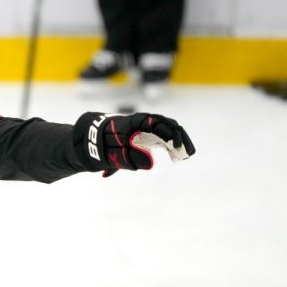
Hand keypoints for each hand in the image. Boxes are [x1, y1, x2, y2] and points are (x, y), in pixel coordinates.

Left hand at [75, 111, 194, 176]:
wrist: (98, 140)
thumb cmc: (106, 146)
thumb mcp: (114, 154)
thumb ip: (130, 158)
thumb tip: (150, 164)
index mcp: (134, 122)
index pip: (154, 122)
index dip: (166, 131)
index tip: (174, 144)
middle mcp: (144, 121)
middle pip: (167, 123)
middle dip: (179, 136)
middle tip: (186, 152)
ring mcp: (150, 127)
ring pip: (170, 129)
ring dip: (180, 141)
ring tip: (188, 155)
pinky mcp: (152, 134)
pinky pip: (167, 137)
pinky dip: (174, 145)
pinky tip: (179, 157)